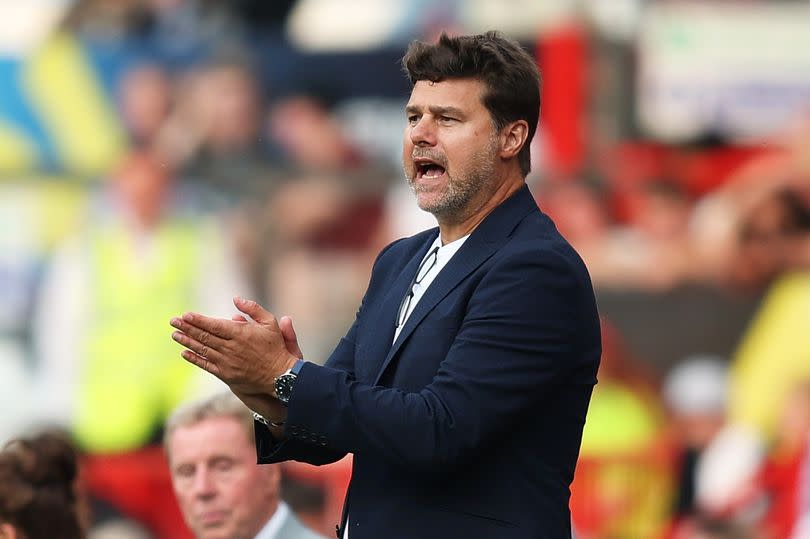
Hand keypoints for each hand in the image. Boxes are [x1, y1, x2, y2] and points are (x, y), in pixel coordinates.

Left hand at [170, 297, 298, 398]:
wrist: (279, 375)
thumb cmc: (275, 347)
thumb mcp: (270, 322)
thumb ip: (253, 309)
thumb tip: (236, 299)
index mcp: (240, 333)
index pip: (214, 325)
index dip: (198, 320)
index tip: (185, 315)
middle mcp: (230, 348)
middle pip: (204, 336)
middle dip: (187, 328)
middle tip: (173, 321)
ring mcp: (227, 362)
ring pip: (202, 350)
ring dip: (187, 342)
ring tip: (175, 335)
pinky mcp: (226, 375)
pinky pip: (206, 365)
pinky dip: (194, 359)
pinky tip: (185, 353)